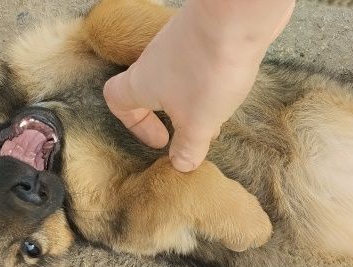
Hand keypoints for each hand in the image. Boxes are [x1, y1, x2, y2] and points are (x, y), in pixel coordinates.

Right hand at [103, 0, 294, 171]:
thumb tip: (180, 166)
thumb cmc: (207, 71)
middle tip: (193, 132)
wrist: (236, 15)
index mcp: (142, 83)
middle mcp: (154, 59)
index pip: (117, 101)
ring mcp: (178, 42)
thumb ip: (188, 147)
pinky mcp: (204, 33)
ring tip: (217, 112)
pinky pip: (198, 60)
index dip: (134, 125)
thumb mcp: (198, 123)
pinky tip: (230, 85)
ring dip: (192, 97)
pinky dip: (209, 77)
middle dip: (170, 114)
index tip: (162, 140)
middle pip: (149, 88)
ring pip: (176, 75)